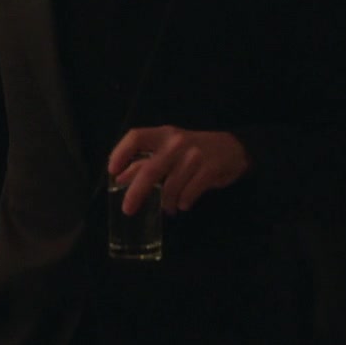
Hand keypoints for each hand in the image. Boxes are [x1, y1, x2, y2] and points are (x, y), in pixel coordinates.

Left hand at [106, 125, 250, 214]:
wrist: (233, 149)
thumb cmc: (192, 150)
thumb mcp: (168, 151)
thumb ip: (144, 162)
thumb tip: (119, 177)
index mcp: (162, 134)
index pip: (136, 137)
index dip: (120, 152)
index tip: (112, 171)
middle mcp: (176, 142)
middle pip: (150, 169)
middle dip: (136, 192)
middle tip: (128, 209)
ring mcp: (194, 155)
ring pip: (170, 186)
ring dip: (166, 202)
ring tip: (168, 208)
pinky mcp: (209, 169)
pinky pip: (189, 193)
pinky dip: (183, 202)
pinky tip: (183, 204)